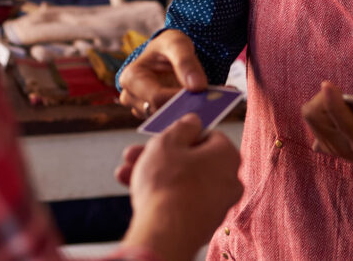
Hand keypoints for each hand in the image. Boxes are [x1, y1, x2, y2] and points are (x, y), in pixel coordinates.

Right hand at [118, 29, 206, 118]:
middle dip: (182, 108)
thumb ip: (186, 62)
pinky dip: (183, 117)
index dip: (179, 99)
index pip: (156, 97)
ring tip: (204, 106)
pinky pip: (168, 123)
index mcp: (131, 77)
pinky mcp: (151, 116)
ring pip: (164, 121)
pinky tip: (198, 109)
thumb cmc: (168, 45)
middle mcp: (130, 96)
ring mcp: (139, 109)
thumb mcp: (177, 44)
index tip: (200, 96)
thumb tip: (197, 86)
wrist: (169, 53)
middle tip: (206, 105)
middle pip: (158, 112)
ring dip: (184, 115)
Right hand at [122, 114, 242, 260]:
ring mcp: (218, 204)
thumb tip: (193, 121)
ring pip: (183, 181)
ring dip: (155, 174)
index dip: (182, 134)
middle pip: (191, 160)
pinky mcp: (204, 224)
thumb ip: (182, 127)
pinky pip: (183, 201)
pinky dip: (163, 195)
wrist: (166, 232)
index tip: (162, 137)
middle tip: (133, 153)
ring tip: (123, 173)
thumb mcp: (168, 142)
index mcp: (227, 154)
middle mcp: (229, 180)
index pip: (208, 135)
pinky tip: (136, 193)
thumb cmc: (168, 180)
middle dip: (159, 156)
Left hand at [301, 81, 352, 190]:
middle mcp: (341, 147)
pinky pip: (313, 120)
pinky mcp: (326, 143)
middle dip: (324, 98)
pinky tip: (337, 110)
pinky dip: (320, 110)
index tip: (328, 84)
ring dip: (321, 102)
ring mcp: (331, 146)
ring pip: (311, 116)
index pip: (344, 124)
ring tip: (341, 98)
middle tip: (342, 92)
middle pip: (316, 116)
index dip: (335, 103)